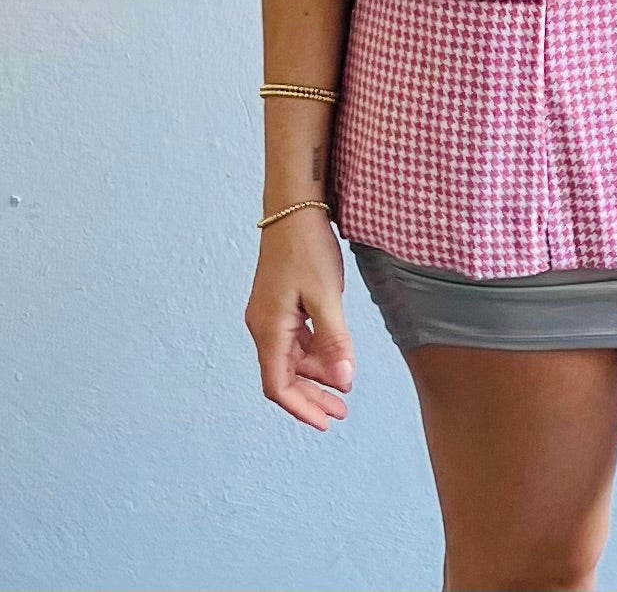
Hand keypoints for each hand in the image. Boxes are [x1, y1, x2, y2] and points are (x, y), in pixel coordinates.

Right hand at [245, 210, 355, 429]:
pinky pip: (295, 339)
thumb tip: (343, 380)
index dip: (301, 408)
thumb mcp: (326, 295)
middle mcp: (263, 326)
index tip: (326, 422)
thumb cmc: (307, 246)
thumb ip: (334, 340)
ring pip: (291, 358)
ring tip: (343, 386)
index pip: (278, 385)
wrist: (294, 206)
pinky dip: (314, 352)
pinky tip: (334, 356)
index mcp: (269, 328)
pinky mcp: (280, 303)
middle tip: (340, 412)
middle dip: (311, 396)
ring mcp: (270, 314)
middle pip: (284, 376)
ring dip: (315, 374)